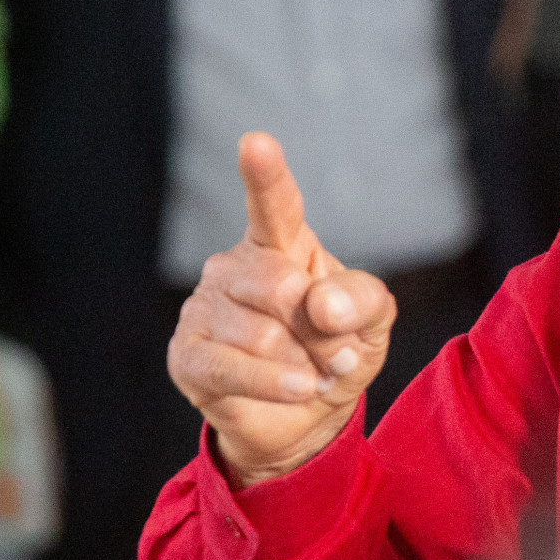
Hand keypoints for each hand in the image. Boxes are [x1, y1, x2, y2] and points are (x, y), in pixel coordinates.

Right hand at [168, 133, 396, 486]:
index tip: (256, 142)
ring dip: (305, 364)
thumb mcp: (373, 322)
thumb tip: (319, 305)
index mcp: (282, 243)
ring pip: (263, 333)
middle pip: (282, 285)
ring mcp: (204, 308)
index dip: (265, 174)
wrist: (308, 416)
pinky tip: (298, 389)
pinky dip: (274, 382)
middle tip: (337, 354)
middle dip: (322, 331)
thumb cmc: (339, 350)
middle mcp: (235, 266)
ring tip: (311, 373)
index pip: (274, 203)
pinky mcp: (187, 355)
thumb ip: (361, 300)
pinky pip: (231, 367)